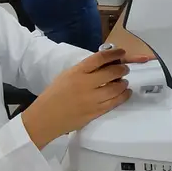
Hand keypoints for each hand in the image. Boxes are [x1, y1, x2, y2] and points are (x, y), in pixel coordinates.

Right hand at [22, 48, 147, 148]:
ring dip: (123, 83)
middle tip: (124, 69)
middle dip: (122, 69)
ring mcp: (92, 99)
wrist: (45, 118)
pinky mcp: (95, 112)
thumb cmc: (54, 95)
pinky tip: (126, 93)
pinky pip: (114, 103)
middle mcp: (85, 84)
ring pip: (116, 88)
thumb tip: (104, 65)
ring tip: (124, 82)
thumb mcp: (66, 75)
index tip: (121, 52)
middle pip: (111, 72)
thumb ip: (84, 70)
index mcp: (77, 72)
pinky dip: (123, 96)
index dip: (114, 53)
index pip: (100, 58)